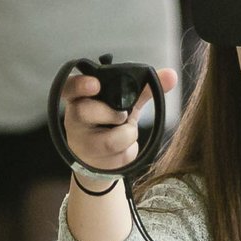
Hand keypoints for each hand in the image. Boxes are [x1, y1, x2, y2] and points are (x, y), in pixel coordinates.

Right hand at [61, 66, 179, 180]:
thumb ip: (144, 89)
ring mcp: (81, 144)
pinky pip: (120, 156)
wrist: (102, 160)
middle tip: (122, 116)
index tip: (95, 84)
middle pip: (85, 112)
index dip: (80, 85)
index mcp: (79, 99)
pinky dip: (129, 150)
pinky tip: (122, 149)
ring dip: (127, 134)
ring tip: (124, 131)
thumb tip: (171, 75)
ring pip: (109, 140)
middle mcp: (74, 120)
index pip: (69, 87)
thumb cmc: (110, 124)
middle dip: (111, 114)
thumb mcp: (125, 105)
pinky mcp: (92, 164)